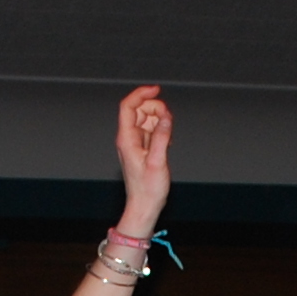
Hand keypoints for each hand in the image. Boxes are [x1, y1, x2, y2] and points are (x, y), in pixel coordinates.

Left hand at [114, 84, 172, 229]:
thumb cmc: (148, 189)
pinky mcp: (143, 148)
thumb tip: (166, 117)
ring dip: (160, 120)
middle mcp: (128, 138)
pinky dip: (160, 130)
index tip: (157, 90)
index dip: (141, 94)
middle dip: (155, 109)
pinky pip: (151, 130)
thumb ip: (162, 137)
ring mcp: (135, 143)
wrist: (144, 206)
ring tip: (169, 136)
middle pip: (139, 110)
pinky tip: (168, 142)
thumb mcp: (158, 162)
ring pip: (146, 119)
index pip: (128, 107)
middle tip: (169, 121)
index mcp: (127, 139)